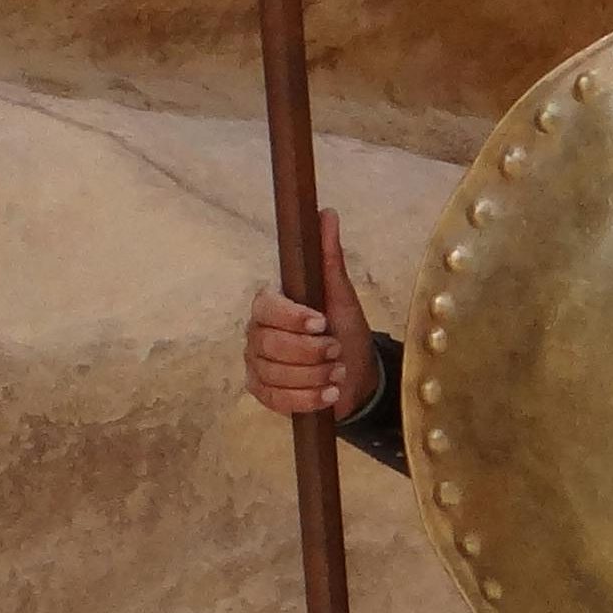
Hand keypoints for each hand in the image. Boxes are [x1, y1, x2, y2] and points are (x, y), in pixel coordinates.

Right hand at [241, 208, 375, 418]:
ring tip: (337, 373)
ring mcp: (256, 365)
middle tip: (337, 352)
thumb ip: (329, 257)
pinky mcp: (262, 393)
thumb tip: (326, 213)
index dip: (292, 318)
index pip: (266, 307)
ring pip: (275, 374)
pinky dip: (306, 399)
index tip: (321, 323)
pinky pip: (276, 399)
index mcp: (271, 305)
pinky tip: (328, 394)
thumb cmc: (345, 331)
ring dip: (314, 376)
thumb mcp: (341, 295)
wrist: (356, 375)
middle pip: (270, 344)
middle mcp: (256, 333)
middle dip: (310, 353)